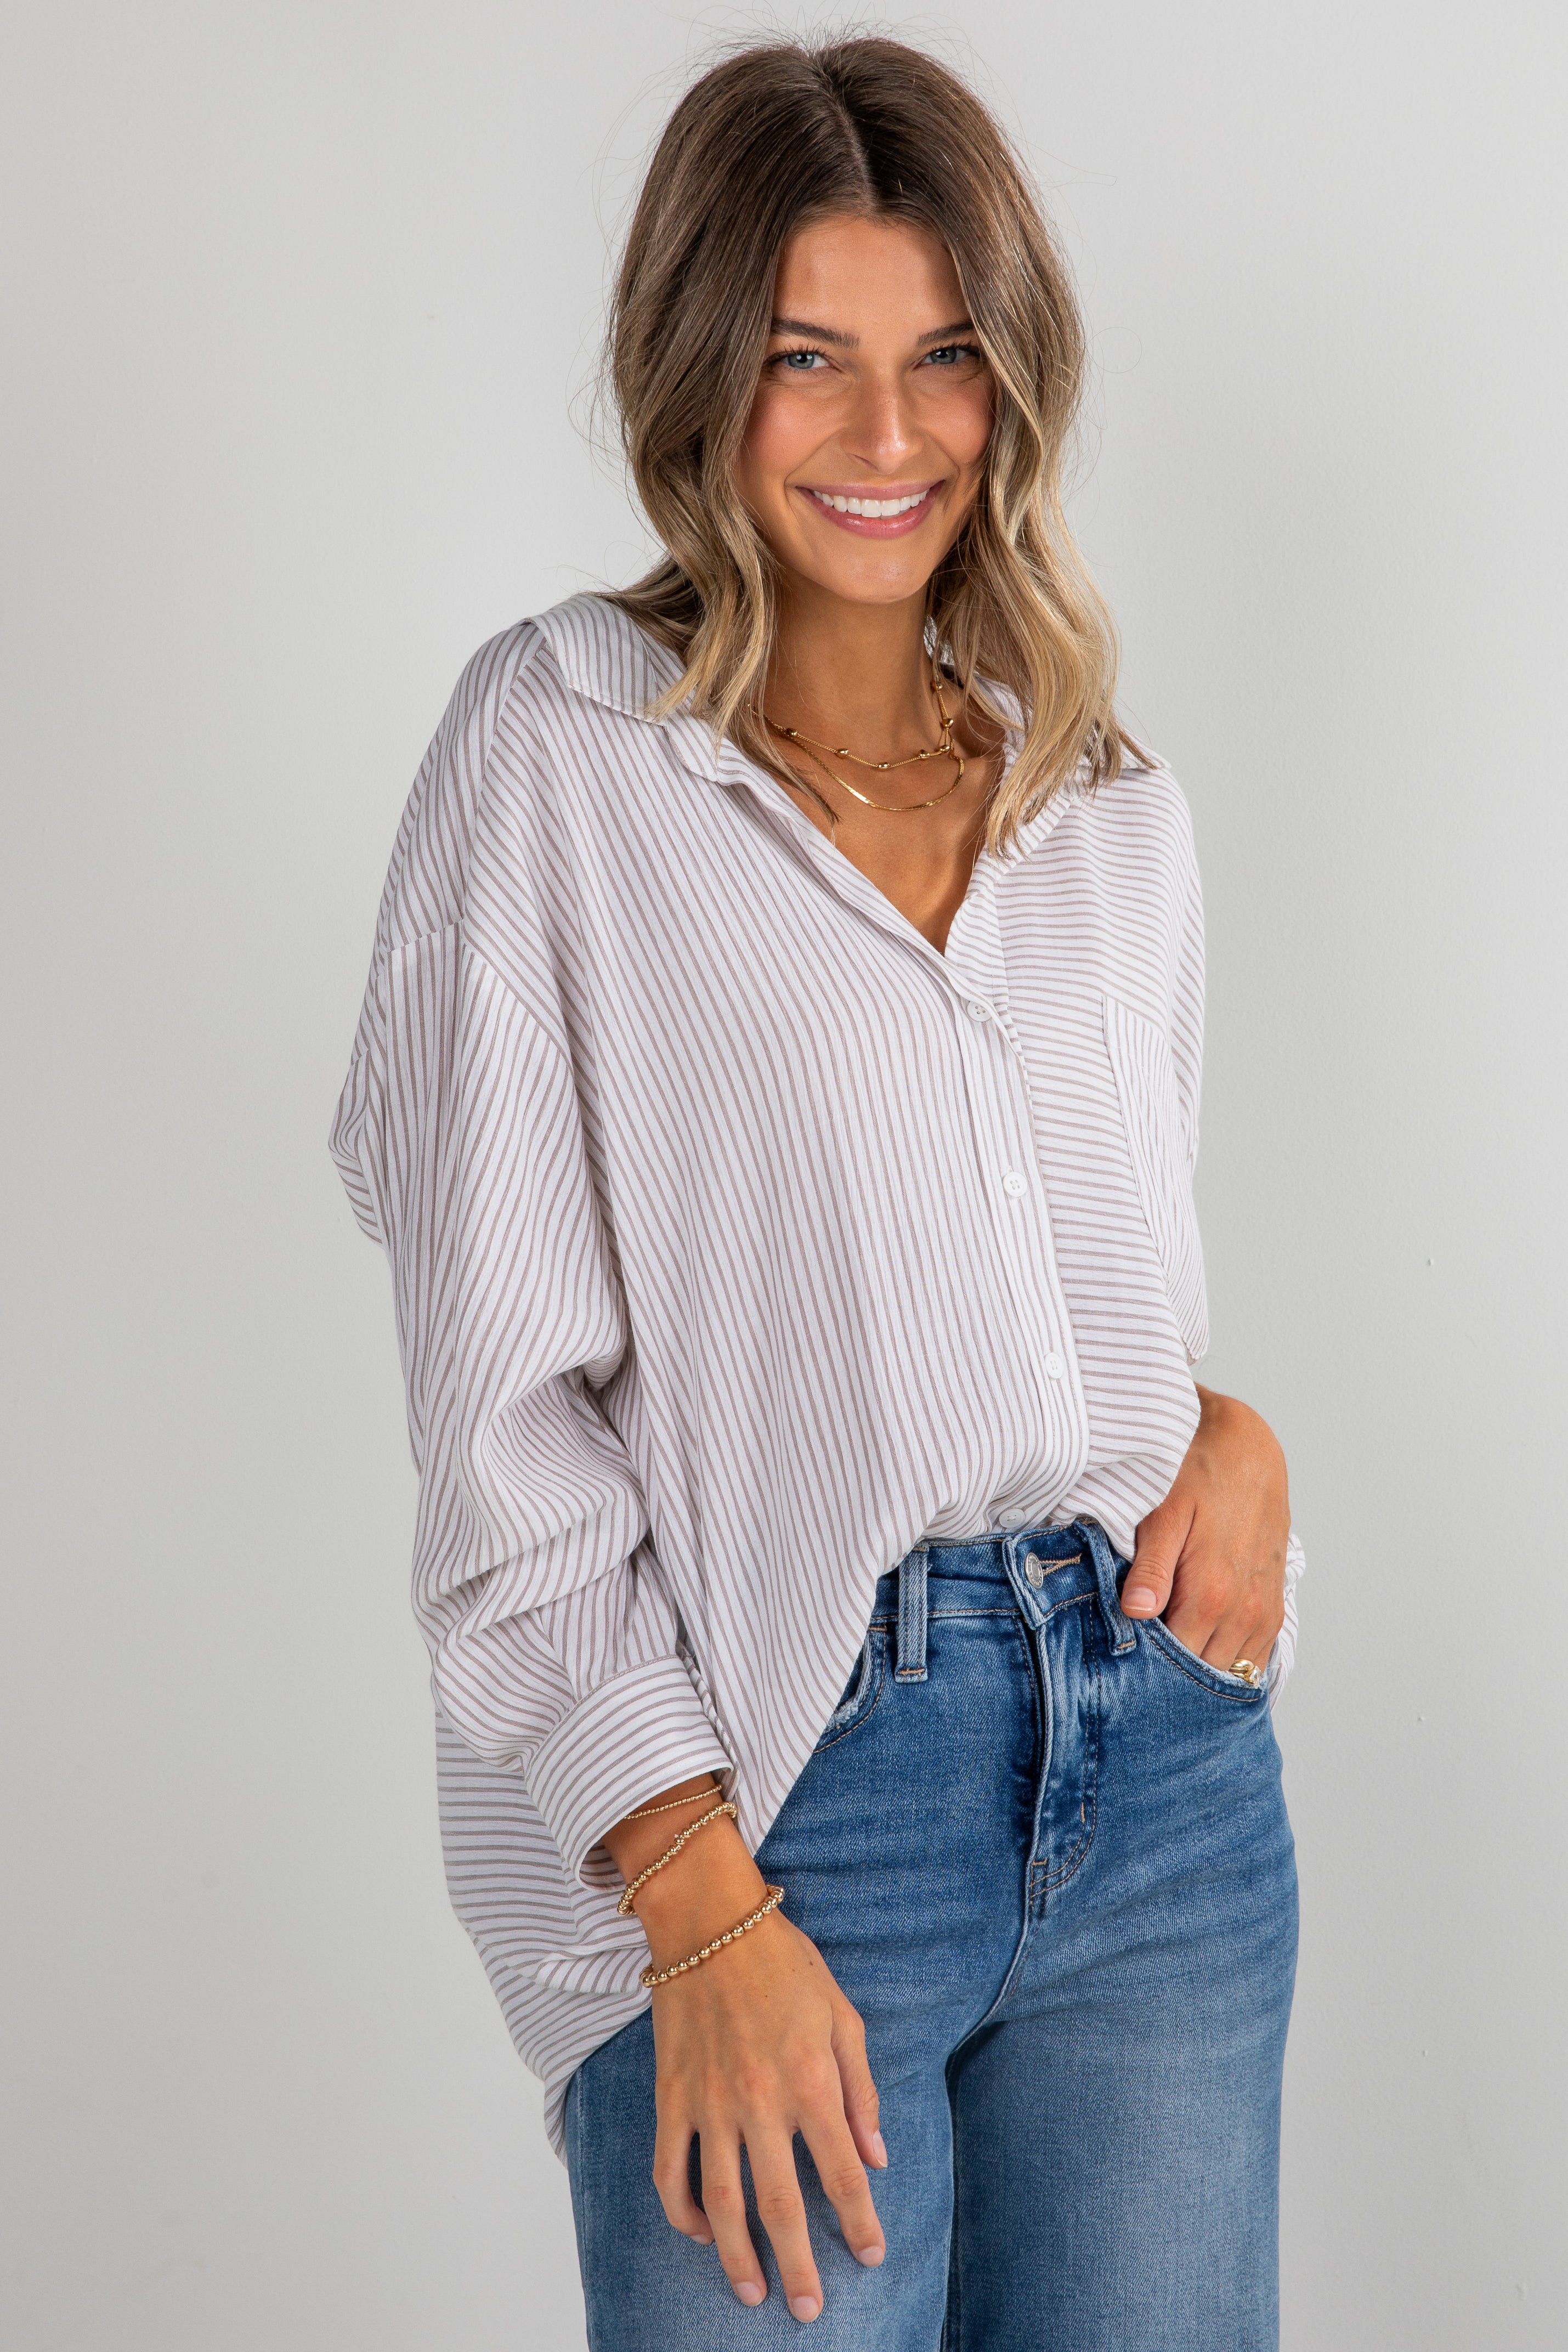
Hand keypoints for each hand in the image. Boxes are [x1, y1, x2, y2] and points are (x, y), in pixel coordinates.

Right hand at [602, 1794, 886, 2320]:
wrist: (708, 1921)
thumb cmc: (782, 1962)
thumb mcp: (841, 2014)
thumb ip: (860, 2088)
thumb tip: (877, 2155)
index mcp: (809, 2080)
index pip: (842, 2172)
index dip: (860, 2221)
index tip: (872, 2255)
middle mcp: (759, 2101)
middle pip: (780, 2204)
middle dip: (799, 2265)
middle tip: (809, 2310)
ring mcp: (709, 2103)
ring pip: (721, 2201)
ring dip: (737, 2256)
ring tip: (752, 2292)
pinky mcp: (671, 2096)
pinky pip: (670, 2169)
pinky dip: (681, 2210)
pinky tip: (699, 2233)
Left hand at [1119, 1385, 1289, 1674]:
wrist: (1245, 1445)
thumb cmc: (1196, 1472)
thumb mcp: (1163, 1513)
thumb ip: (1150, 1568)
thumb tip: (1135, 1613)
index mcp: (1212, 1594)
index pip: (1176, 1665)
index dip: (1147, 1672)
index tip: (1121, 1668)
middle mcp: (1245, 1611)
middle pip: (1204, 1674)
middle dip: (1171, 1677)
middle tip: (1137, 1666)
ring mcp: (1264, 1610)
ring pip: (1233, 1670)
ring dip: (1202, 1669)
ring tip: (1167, 1658)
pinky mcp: (1274, 1602)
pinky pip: (1256, 1653)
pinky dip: (1229, 1658)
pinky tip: (1202, 1647)